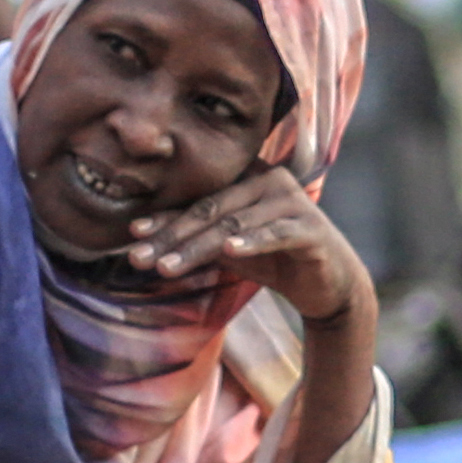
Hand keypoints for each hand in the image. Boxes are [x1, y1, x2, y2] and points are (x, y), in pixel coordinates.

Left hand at [126, 164, 366, 325]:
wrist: (329, 285)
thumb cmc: (275, 260)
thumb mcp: (229, 248)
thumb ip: (195, 238)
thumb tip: (140, 237)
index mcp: (248, 177)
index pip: (199, 198)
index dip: (165, 217)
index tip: (133, 236)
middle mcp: (271, 180)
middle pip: (211, 209)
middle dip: (172, 236)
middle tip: (140, 258)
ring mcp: (293, 201)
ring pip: (235, 225)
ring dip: (198, 247)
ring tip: (166, 267)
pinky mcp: (311, 228)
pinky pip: (275, 234)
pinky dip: (251, 242)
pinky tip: (229, 251)